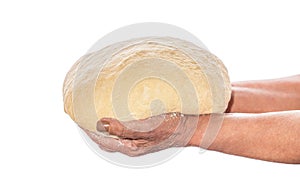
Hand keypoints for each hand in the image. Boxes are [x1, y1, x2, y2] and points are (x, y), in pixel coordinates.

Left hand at [83, 112, 203, 155]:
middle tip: (84, 111)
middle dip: (92, 127)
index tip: (78, 115)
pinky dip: (112, 122)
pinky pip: (120, 130)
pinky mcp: (139, 134)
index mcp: (130, 146)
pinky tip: (113, 113)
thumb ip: (124, 128)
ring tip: (95, 111)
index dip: (88, 128)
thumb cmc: (172, 127)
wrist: (189, 127)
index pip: (101, 138)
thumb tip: (102, 123)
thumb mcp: (148, 128)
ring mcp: (135, 140)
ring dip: (102, 125)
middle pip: (103, 138)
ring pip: (111, 134)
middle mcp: (130, 145)